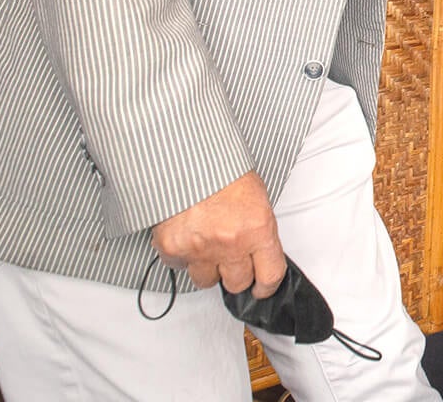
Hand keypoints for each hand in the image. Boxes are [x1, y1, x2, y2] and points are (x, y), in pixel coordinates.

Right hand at [150, 171, 286, 298]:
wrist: (185, 155)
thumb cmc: (222, 170)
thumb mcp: (256, 198)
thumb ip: (258, 230)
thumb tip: (259, 254)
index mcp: (258, 230)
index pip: (270, 275)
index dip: (266, 286)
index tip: (261, 287)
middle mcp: (231, 243)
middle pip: (237, 283)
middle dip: (236, 274)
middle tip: (231, 260)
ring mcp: (200, 248)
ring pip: (206, 280)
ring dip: (208, 268)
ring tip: (206, 245)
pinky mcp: (172, 248)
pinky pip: (178, 266)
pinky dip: (182, 256)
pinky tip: (186, 235)